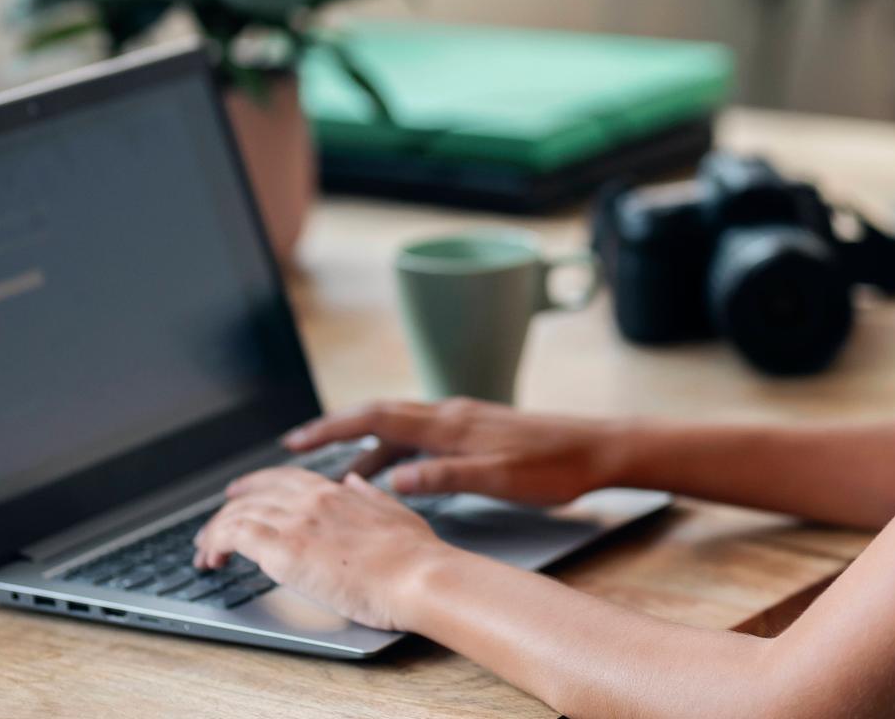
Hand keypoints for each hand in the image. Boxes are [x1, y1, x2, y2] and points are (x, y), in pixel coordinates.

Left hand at [191, 466, 445, 629]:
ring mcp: (295, 522)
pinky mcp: (282, 550)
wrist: (417, 576)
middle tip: (212, 528)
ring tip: (204, 553)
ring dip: (214, 532)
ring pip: (236, 515)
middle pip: (254, 494)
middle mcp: (311, 500)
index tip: (242, 493)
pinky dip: (214, 544)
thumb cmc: (415, 556)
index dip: (257, 483)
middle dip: (228, 509)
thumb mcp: (396, 513)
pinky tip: (211, 560)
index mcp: (337, 493)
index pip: (285, 478)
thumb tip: (354, 483)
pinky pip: (232, 536)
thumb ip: (370, 497)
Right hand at [281, 397, 623, 505]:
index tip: (296, 440)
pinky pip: (421, 435)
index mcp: (450, 424)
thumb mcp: (497, 480)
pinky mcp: (475, 430)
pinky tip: (394, 472)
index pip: (376, 418)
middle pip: (379, 414)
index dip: (332, 428)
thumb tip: (391, 480)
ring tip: (335, 474)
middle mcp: (451, 414)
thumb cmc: (554, 467)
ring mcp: (463, 420)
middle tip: (298, 447)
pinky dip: (395, 451)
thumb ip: (443, 478)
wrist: (598, 449)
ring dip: (365, 446)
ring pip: (399, 427)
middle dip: (335, 430)